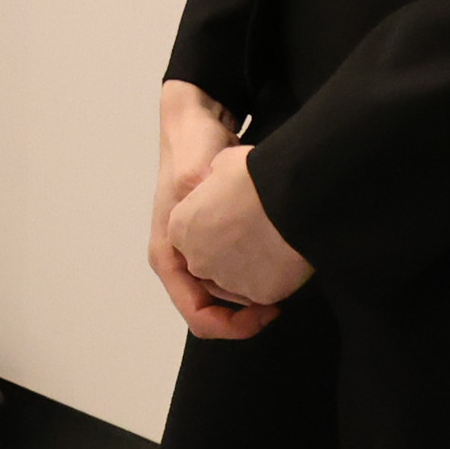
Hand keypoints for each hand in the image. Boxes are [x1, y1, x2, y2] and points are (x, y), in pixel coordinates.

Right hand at [147, 82, 286, 339]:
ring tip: (282, 277)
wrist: (194, 122)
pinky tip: (277, 260)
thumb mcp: (193, 178)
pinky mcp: (212, 242)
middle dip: (247, 311)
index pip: (198, 316)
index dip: (234, 326)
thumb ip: (200, 210)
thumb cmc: (189, 149)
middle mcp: (178, 260)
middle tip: (282, 297)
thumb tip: (213, 240)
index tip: (268, 310)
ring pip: (225, 297)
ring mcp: (194, 253)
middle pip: (213, 312)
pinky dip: (256, 277)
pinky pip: (234, 278)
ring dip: (253, 295)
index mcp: (167, 255)